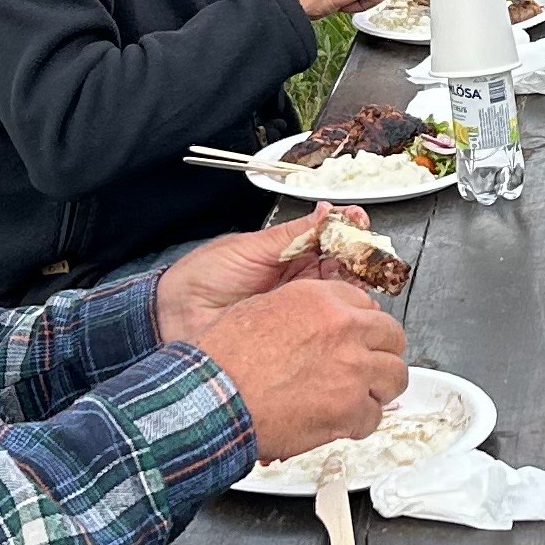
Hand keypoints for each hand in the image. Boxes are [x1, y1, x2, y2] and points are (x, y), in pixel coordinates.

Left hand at [155, 208, 365, 344]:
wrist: (176, 317)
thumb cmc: (204, 278)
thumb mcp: (249, 248)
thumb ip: (290, 234)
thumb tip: (326, 211)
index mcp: (286, 251)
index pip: (327, 236)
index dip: (346, 228)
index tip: (359, 221)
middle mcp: (297, 277)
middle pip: (342, 263)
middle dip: (360, 255)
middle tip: (368, 253)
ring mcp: (299, 305)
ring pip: (341, 293)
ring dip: (357, 285)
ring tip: (361, 277)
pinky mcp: (297, 333)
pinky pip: (328, 323)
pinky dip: (344, 316)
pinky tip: (351, 308)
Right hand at [195, 280, 408, 462]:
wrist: (214, 399)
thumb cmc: (223, 359)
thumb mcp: (260, 309)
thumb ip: (299, 311)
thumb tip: (314, 323)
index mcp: (321, 300)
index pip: (365, 304)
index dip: (361, 325)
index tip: (358, 337)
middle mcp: (344, 329)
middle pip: (392, 336)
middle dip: (381, 353)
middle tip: (368, 366)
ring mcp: (352, 370)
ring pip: (395, 376)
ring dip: (379, 387)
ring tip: (361, 397)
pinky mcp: (350, 409)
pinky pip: (375, 416)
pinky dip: (360, 423)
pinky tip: (341, 422)